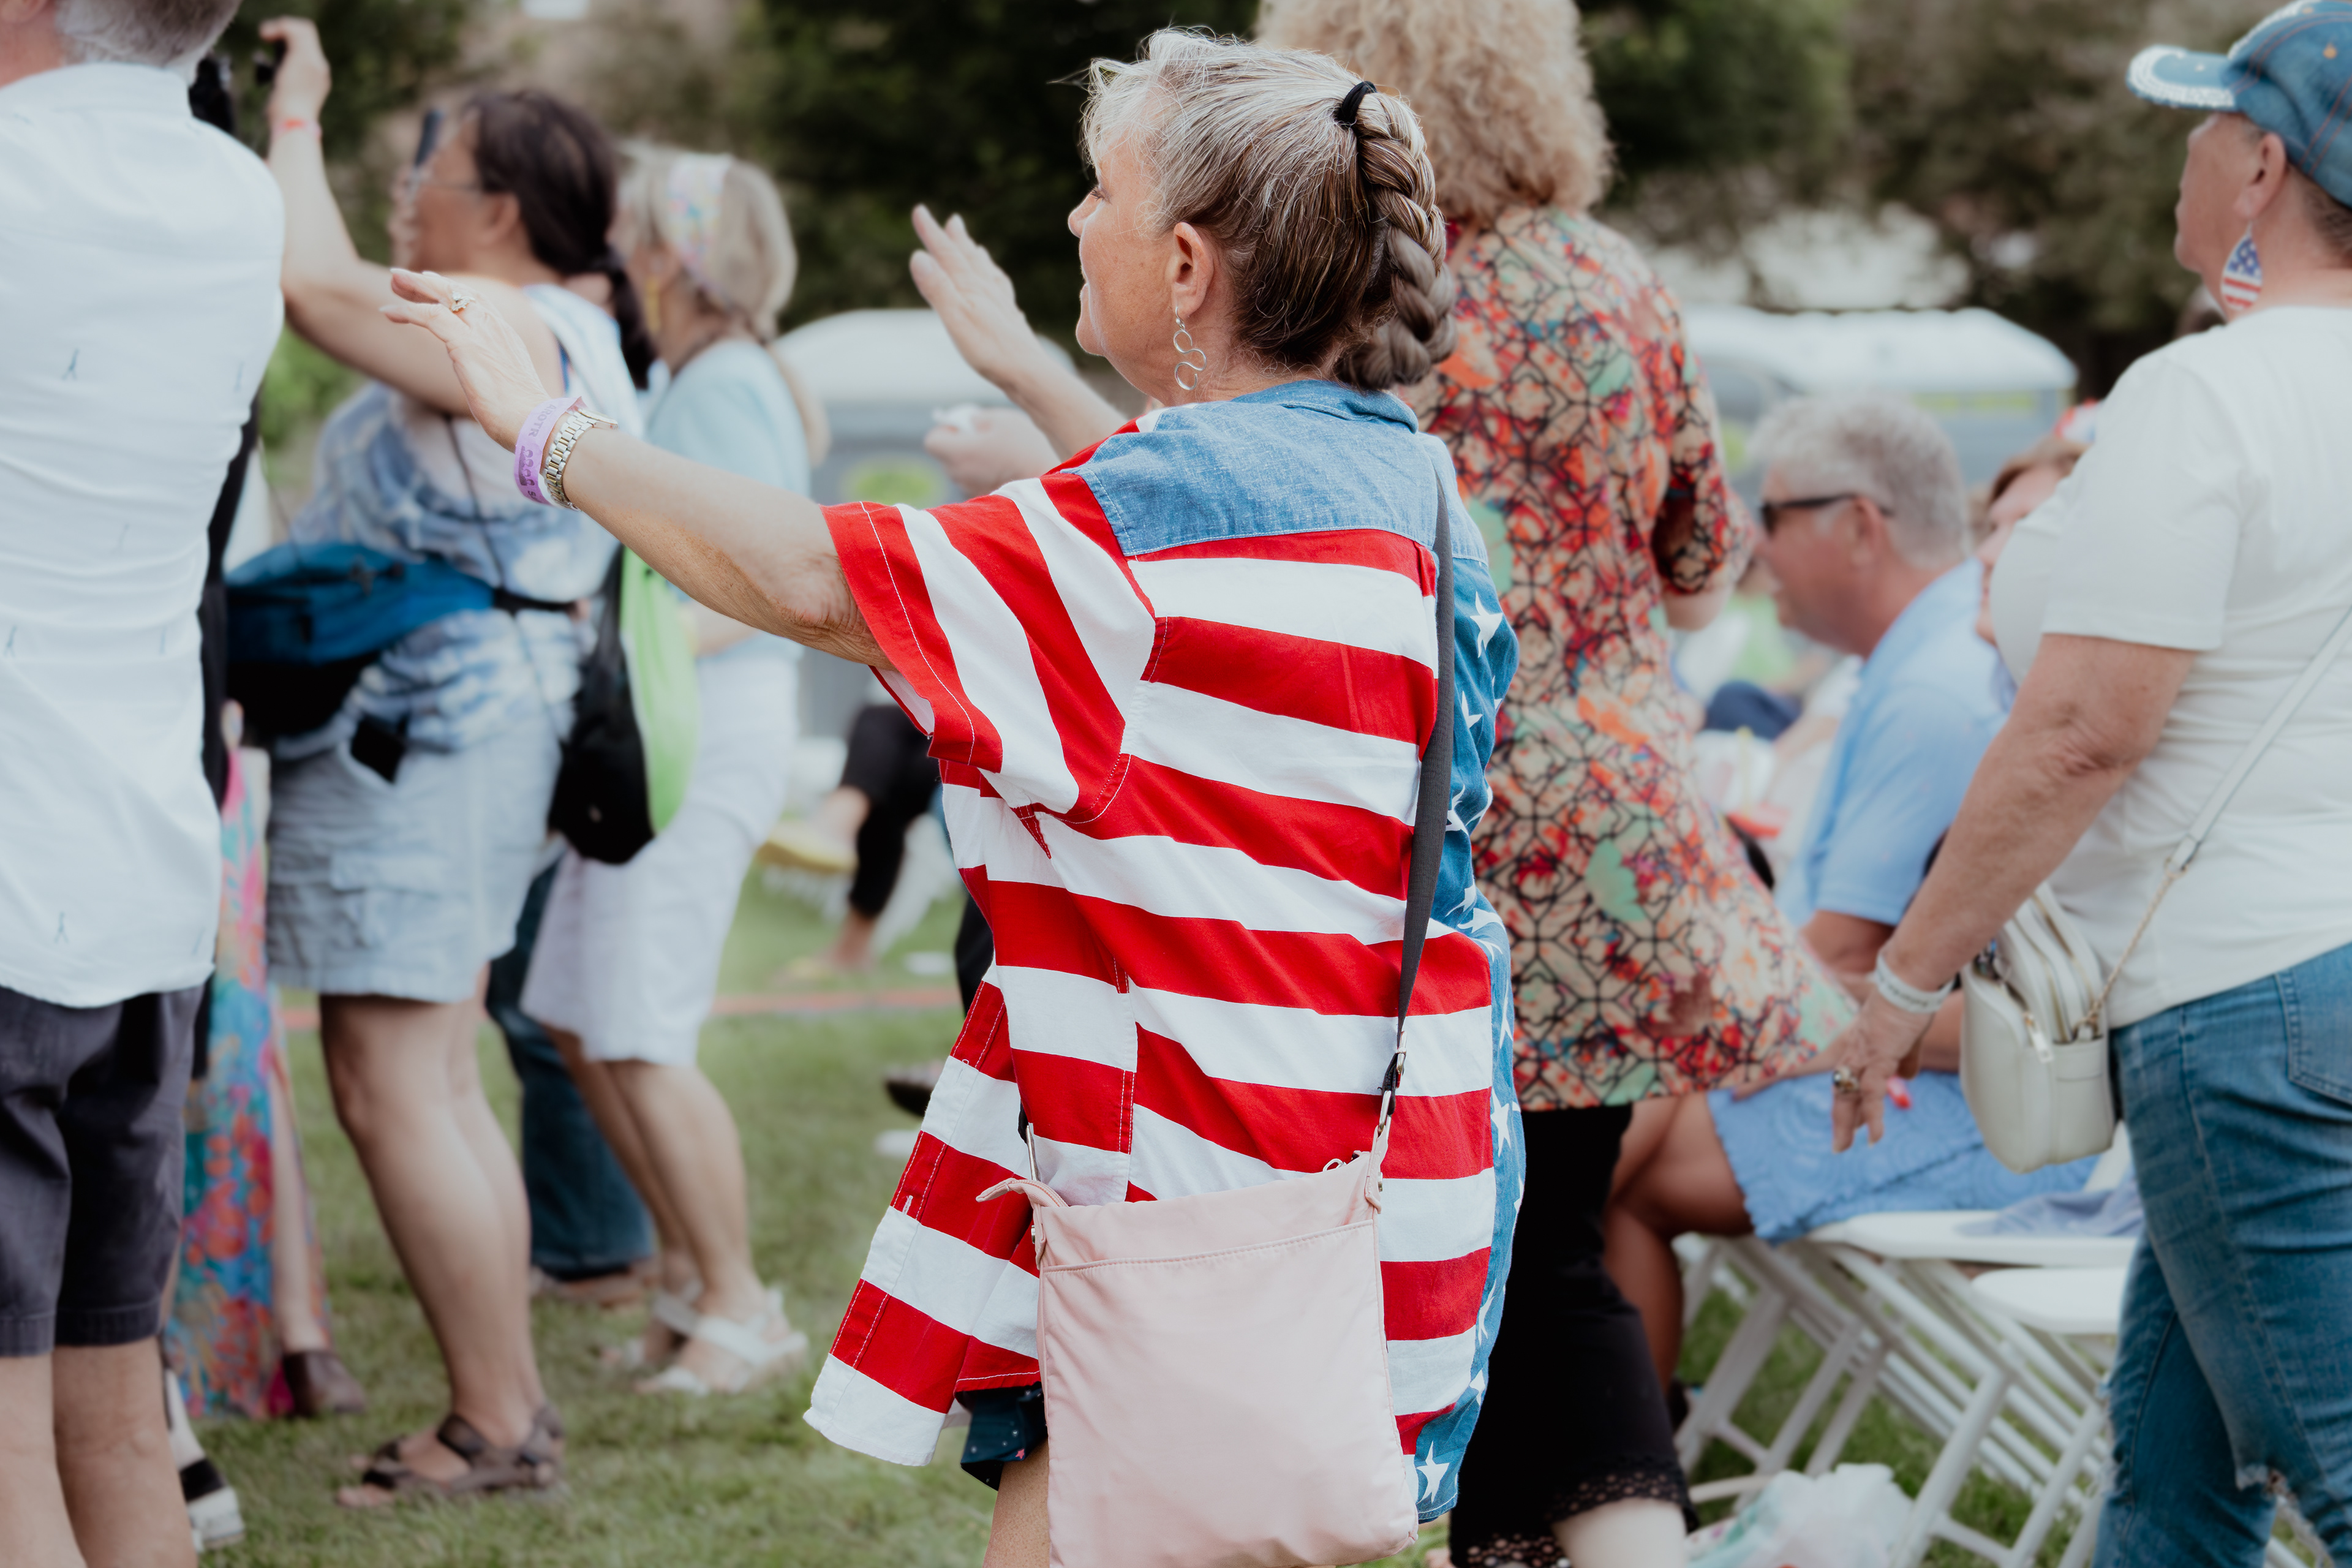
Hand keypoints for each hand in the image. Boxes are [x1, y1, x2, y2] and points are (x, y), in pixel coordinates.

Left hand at [258, 17, 330, 124]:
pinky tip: (264, 35)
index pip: (309, 49)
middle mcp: (320, 68)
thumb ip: (286, 83)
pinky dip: (277, 28)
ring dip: (280, 28)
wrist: (294, 124)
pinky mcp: (302, 57)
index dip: (291, 42)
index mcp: (318, 78)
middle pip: (307, 35)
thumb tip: (276, 76)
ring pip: (302, 29)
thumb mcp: (287, 98)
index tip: (273, 46)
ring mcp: (314, 62)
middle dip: (285, 32)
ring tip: (264, 35)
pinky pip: (292, 30)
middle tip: (267, 37)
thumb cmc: (287, 119)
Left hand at [380, 269, 551, 448]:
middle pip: (459, 292)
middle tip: (401, 276)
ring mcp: (482, 334)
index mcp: (507, 336)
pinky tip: (388, 312)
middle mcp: (495, 328)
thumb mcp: (509, 386)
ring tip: (392, 280)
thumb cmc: (524, 416)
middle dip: (429, 281)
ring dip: (415, 287)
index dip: (454, 290)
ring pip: (444, 296)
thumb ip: (495, 374)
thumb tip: (486, 384)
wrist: (534, 423)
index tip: (432, 283)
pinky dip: (407, 311)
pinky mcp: (465, 345)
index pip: (478, 301)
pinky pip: (430, 316)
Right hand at [909, 206, 1050, 396]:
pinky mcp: (1011, 321)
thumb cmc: (991, 351)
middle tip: (953, 221)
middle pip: (970, 259)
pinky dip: (996, 280)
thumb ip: (937, 289)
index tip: (920, 211)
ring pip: (987, 273)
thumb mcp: (956, 319)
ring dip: (978, 258)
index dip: (932, 233)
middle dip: (958, 240)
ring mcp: (1002, 305)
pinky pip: (1002, 291)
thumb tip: (918, 256)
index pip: (948, 254)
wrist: (1029, 374)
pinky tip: (999, 285)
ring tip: (975, 247)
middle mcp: (988, 291)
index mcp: (972, 288)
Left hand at [925, 405, 1059, 494]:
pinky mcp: (984, 499)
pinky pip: (975, 482)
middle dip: (959, 445)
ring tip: (998, 452)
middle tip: (982, 437)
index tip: (963, 427)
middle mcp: (960, 474)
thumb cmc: (1026, 448)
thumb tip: (971, 422)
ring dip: (972, 460)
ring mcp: (971, 489)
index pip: (932, 442)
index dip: (944, 431)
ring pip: (961, 470)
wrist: (1050, 482)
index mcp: (959, 452)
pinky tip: (1005, 468)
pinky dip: (983, 474)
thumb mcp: (1004, 420)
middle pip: (946, 457)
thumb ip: (980, 418)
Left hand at [1827, 992, 1936, 1151]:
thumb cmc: (1909, 1003)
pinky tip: (1875, 1137)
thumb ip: (1905, 1058)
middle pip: (1842, 1091)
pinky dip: (1873, 1117)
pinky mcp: (1877, 1057)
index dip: (1849, 1103)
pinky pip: (1871, 1094)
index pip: (1849, 1080)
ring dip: (1847, 1125)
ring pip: (1849, 1096)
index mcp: (1861, 1047)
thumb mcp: (1908, 1037)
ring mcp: (1864, 1055)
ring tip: (1844, 1147)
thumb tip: (1906, 1077)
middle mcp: (1856, 1052)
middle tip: (1839, 1145)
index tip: (1851, 1123)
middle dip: (1841, 1120)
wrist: (1909, 982)